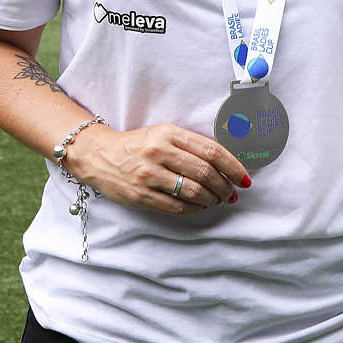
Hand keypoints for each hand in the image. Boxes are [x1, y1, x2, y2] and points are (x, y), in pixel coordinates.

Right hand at [64, 123, 250, 215]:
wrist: (98, 155)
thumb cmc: (137, 145)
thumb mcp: (163, 134)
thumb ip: (190, 145)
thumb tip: (224, 164)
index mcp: (168, 133)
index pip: (210, 150)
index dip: (233, 166)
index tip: (244, 177)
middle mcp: (158, 152)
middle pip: (205, 172)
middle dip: (225, 186)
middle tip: (232, 193)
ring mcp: (148, 175)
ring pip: (193, 191)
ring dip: (212, 199)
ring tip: (218, 200)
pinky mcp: (141, 195)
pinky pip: (177, 206)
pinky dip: (195, 209)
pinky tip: (201, 207)